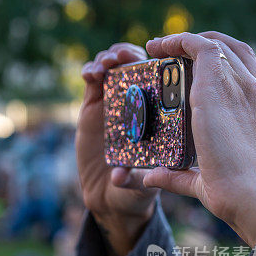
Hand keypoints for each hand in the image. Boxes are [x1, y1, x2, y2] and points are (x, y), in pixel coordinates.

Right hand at [78, 43, 159, 255]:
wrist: (112, 199)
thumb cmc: (137, 192)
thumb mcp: (143, 188)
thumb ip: (133, 181)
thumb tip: (119, 175)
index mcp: (160, 118)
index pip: (163, 81)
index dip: (159, 63)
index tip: (155, 58)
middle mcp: (139, 106)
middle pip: (138, 66)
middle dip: (130, 55)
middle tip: (123, 57)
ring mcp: (116, 104)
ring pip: (115, 69)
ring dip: (110, 59)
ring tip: (106, 64)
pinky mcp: (93, 108)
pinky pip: (93, 82)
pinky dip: (91, 71)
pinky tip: (91, 74)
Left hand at [144, 32, 255, 246]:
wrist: (252, 194)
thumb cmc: (236, 194)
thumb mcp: (202, 178)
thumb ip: (176, 175)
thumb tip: (151, 176)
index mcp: (255, 109)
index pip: (243, 71)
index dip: (218, 63)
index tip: (191, 68)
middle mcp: (250, 91)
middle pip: (230, 50)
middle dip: (200, 45)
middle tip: (171, 54)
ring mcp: (237, 85)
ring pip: (213, 44)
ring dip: (184, 41)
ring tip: (158, 48)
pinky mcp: (216, 86)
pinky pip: (198, 46)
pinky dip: (177, 41)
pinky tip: (157, 47)